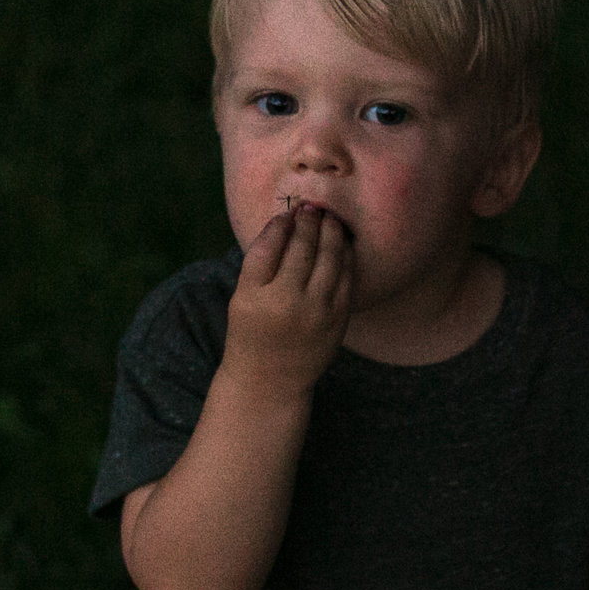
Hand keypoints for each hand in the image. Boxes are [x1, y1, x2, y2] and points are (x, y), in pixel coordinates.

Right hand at [222, 203, 351, 397]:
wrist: (271, 380)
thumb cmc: (252, 332)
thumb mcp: (242, 298)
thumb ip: (260, 262)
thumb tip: (285, 221)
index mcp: (254, 296)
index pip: (268, 246)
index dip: (280, 224)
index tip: (286, 213)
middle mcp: (286, 302)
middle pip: (302, 248)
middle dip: (308, 222)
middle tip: (311, 209)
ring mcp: (316, 312)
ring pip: (330, 258)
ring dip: (331, 232)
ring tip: (329, 220)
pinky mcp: (338, 320)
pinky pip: (346, 277)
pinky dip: (345, 256)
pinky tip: (342, 244)